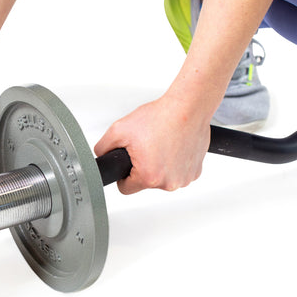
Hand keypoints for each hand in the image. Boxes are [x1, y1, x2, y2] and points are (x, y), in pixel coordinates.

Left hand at [94, 94, 211, 193]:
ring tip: (161, 145)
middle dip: (143, 168)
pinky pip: (178, 173)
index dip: (123, 175)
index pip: (125, 189)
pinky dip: (175, 163)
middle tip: (147, 147)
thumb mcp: (120, 129)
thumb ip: (103, 147)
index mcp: (148, 177)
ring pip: (163, 179)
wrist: (189, 107)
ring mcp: (184, 179)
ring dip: (160, 166)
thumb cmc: (161, 117)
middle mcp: (168, 183)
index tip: (128, 164)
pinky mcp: (195, 173)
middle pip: (145, 183)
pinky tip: (174, 147)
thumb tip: (101, 156)